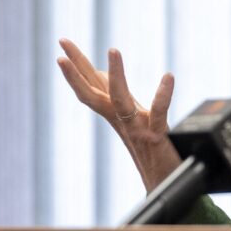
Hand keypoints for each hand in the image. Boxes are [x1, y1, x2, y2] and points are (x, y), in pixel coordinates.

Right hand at [57, 39, 181, 191]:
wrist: (165, 188)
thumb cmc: (153, 154)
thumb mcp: (133, 120)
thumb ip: (120, 99)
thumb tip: (103, 75)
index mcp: (117, 116)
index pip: (92, 88)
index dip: (77, 68)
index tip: (63, 47)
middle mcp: (122, 122)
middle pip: (92, 92)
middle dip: (76, 67)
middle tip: (62, 42)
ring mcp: (137, 130)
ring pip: (120, 100)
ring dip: (115, 75)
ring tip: (113, 50)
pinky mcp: (157, 138)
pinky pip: (159, 114)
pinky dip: (163, 96)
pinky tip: (168, 77)